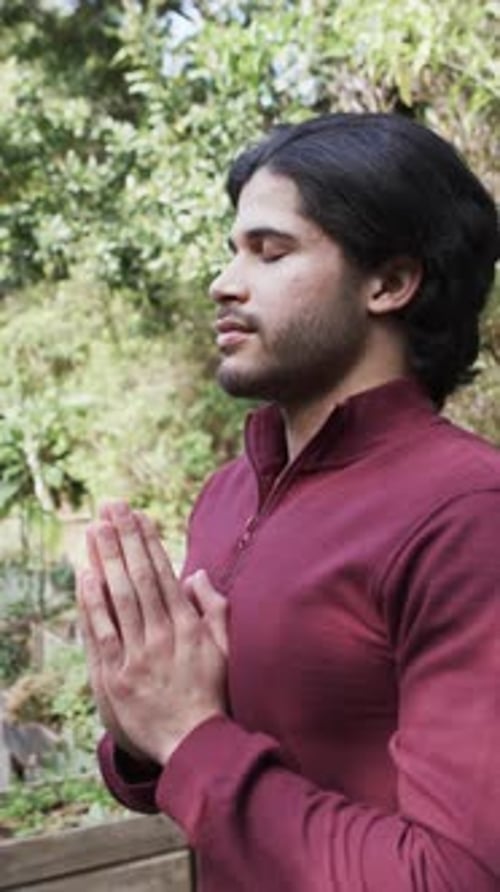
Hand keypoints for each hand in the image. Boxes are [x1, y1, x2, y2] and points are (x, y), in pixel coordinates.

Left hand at [77, 501, 228, 765]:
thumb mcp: (225, 649)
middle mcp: (161, 636)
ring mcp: (135, 656)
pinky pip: (101, 632)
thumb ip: (214, 609)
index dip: (150, 542)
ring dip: (106, 560)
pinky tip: (86, 574)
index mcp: (187, 627)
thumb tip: (196, 574)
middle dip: (125, 539)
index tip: (139, 516)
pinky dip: (92, 603)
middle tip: (113, 507)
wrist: (192, 744)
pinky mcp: (113, 677)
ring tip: (96, 529)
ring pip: (118, 598)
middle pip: (138, 578)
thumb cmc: (210, 693)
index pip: (163, 574)